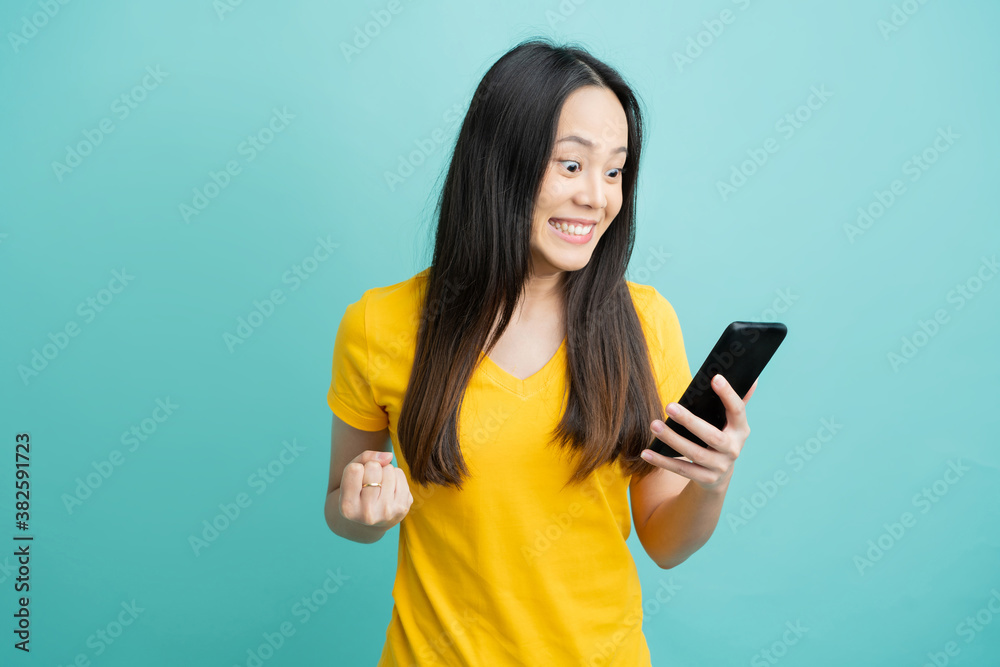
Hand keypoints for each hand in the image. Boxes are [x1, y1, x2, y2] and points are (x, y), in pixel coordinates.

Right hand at [339, 450, 412, 528]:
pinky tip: (388, 490)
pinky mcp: (403, 508)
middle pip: (374, 467)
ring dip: (384, 472)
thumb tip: (389, 456)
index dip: (357, 468)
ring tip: (378, 487)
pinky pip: (400, 474)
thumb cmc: (357, 494)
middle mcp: (367, 514)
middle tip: (368, 483)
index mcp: (348, 507)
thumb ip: (364, 458)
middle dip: (371, 469)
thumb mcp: (349, 477)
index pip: (355, 469)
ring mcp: (388, 512)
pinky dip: (395, 477)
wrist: (369, 523)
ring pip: (389, 469)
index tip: (356, 481)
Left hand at [641, 375, 757, 491]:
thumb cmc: (721, 437)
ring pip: (693, 453)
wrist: (720, 475)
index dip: (728, 395)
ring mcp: (720, 466)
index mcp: (740, 430)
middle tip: (669, 406)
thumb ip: (738, 401)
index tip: (715, 378)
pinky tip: (646, 452)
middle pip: (711, 435)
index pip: (737, 410)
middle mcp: (733, 449)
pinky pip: (681, 469)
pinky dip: (662, 461)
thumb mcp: (731, 422)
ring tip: (654, 425)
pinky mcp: (705, 479)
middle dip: (690, 421)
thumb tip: (752, 378)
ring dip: (672, 439)